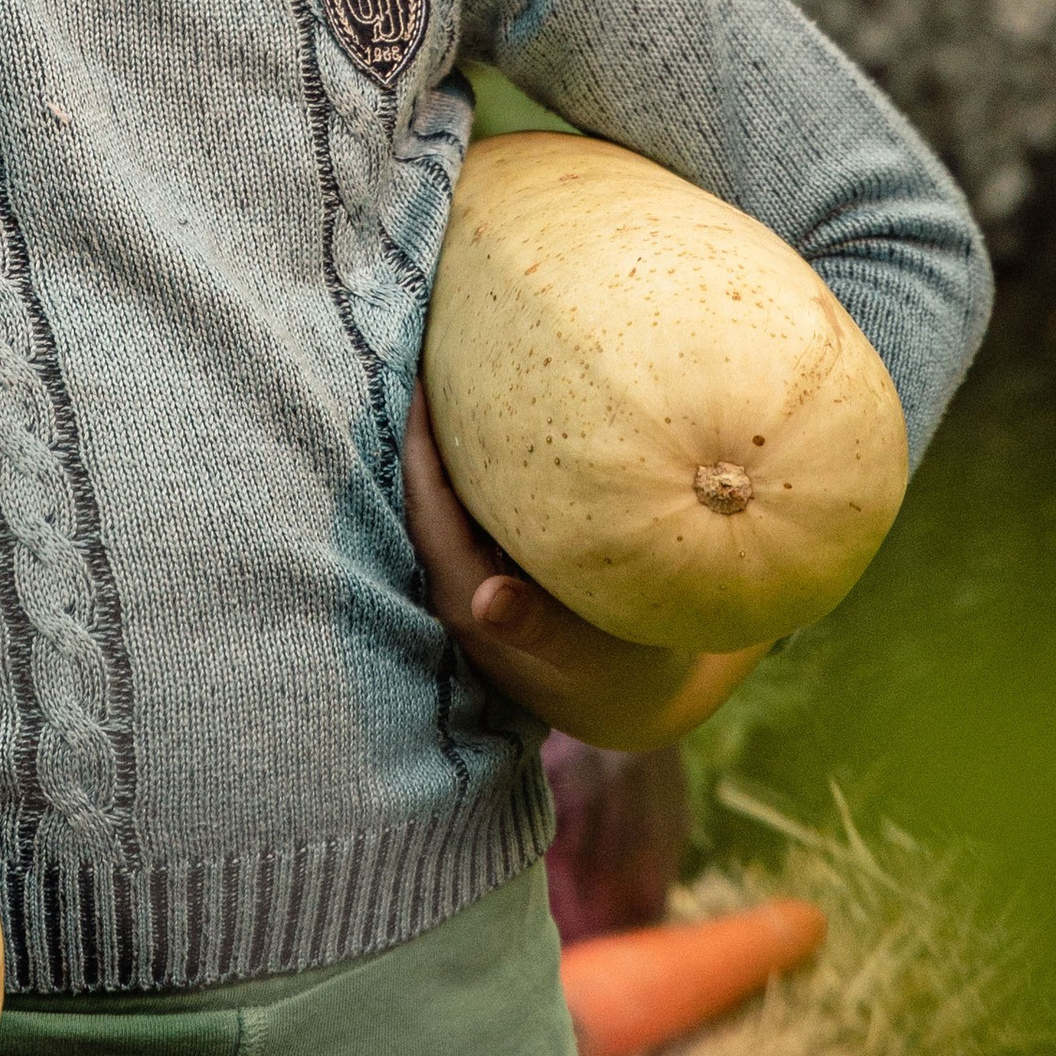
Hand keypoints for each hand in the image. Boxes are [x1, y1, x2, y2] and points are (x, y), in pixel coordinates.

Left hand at [401, 383, 765, 751]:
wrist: (636, 701)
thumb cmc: (612, 679)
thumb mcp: (581, 659)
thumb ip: (534, 628)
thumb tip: (484, 601)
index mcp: (465, 597)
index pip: (426, 509)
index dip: (418, 447)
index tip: (420, 380)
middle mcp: (461, 581)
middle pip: (428, 494)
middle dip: (428, 430)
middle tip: (437, 353)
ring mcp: (482, 573)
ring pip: (452, 498)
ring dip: (454, 443)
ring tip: (462, 373)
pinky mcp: (505, 567)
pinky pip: (481, 506)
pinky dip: (485, 464)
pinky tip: (503, 424)